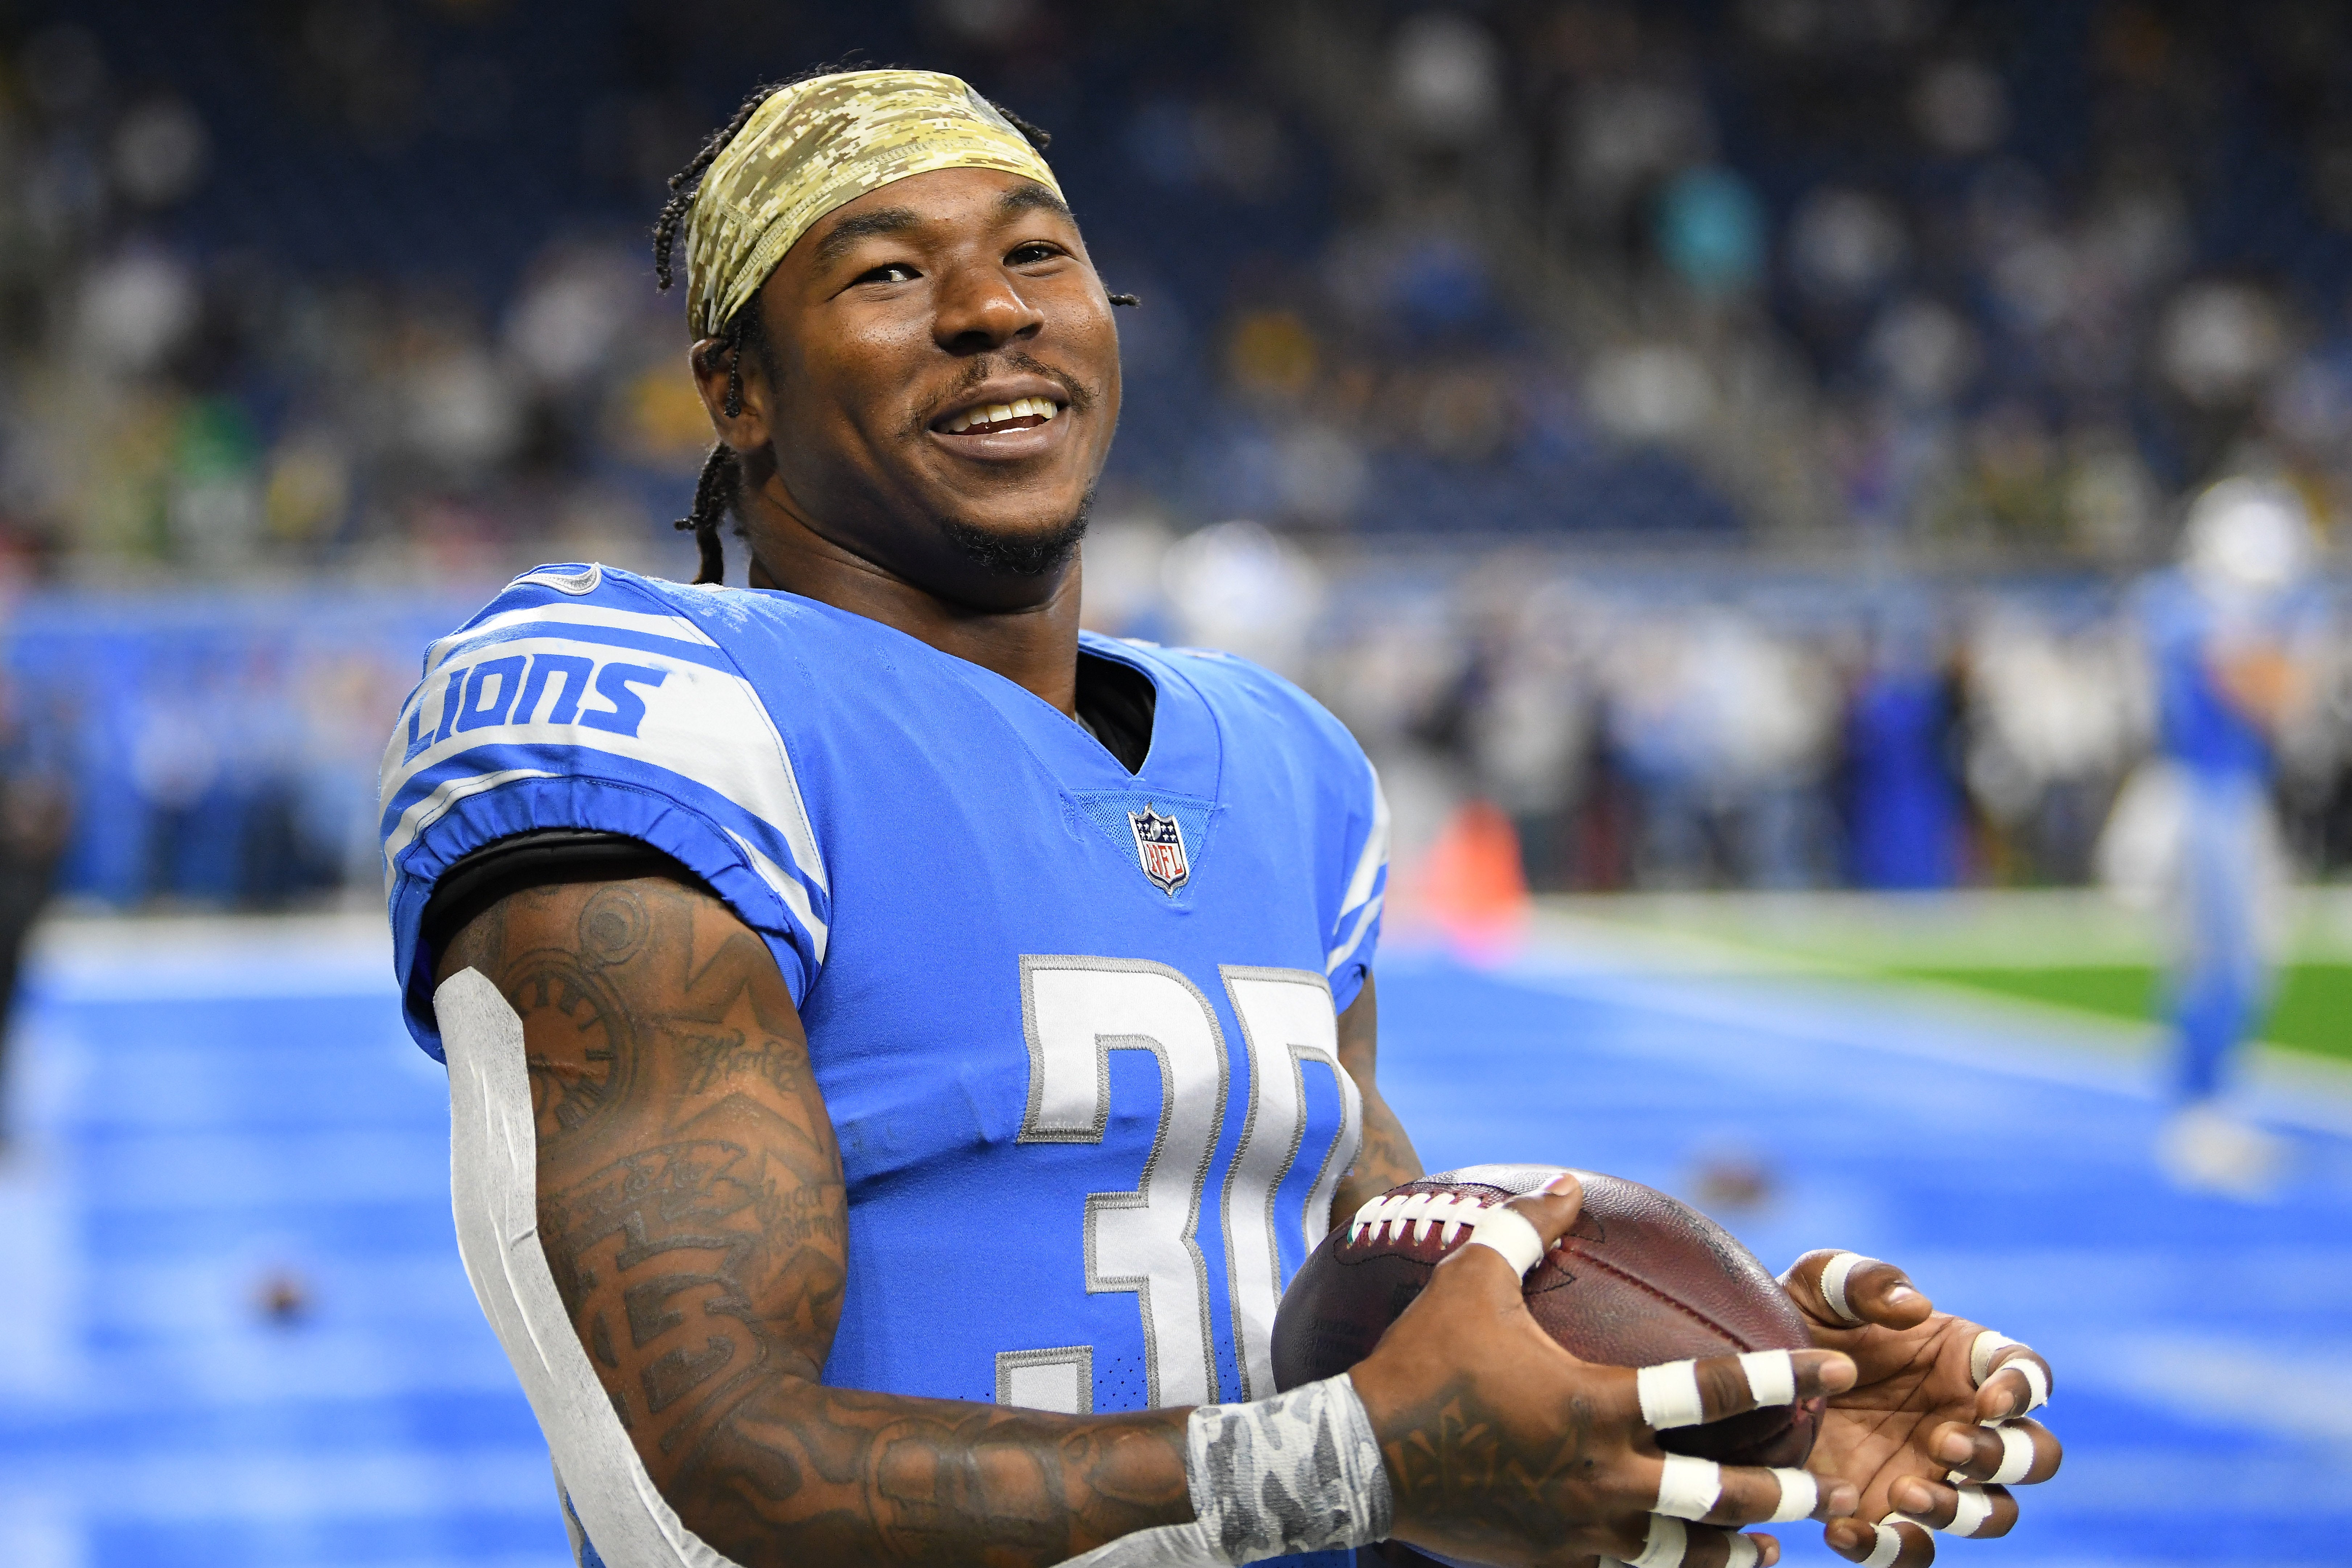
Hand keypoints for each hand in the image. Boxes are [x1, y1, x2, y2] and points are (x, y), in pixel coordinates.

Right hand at [1349, 1176, 1862, 1567]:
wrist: (1361, 1459)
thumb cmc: (1422, 1362)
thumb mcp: (1471, 1279)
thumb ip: (1527, 1228)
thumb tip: (1569, 1184)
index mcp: (1594, 1404)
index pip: (1710, 1390)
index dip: (1779, 1377)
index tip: (1833, 1370)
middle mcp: (1602, 1476)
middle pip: (1719, 1495)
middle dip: (1781, 1492)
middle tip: (1824, 1487)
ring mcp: (1581, 1531)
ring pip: (1686, 1556)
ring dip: (1735, 1552)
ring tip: (1771, 1548)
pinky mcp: (1556, 1564)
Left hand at [1780, 1251, 2062, 1566]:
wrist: (1751, 1375)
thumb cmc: (1799, 1318)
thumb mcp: (1819, 1285)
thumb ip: (1867, 1281)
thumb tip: (1916, 1308)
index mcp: (1963, 1362)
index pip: (2028, 1376)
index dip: (2024, 1390)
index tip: (1990, 1399)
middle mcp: (1963, 1422)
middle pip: (2034, 1455)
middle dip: (2003, 1457)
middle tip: (1945, 1441)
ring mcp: (1933, 1472)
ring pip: (1992, 1513)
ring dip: (1964, 1512)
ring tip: (1907, 1493)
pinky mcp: (1886, 1513)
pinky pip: (1911, 1550)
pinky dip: (1888, 1550)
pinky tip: (1842, 1531)